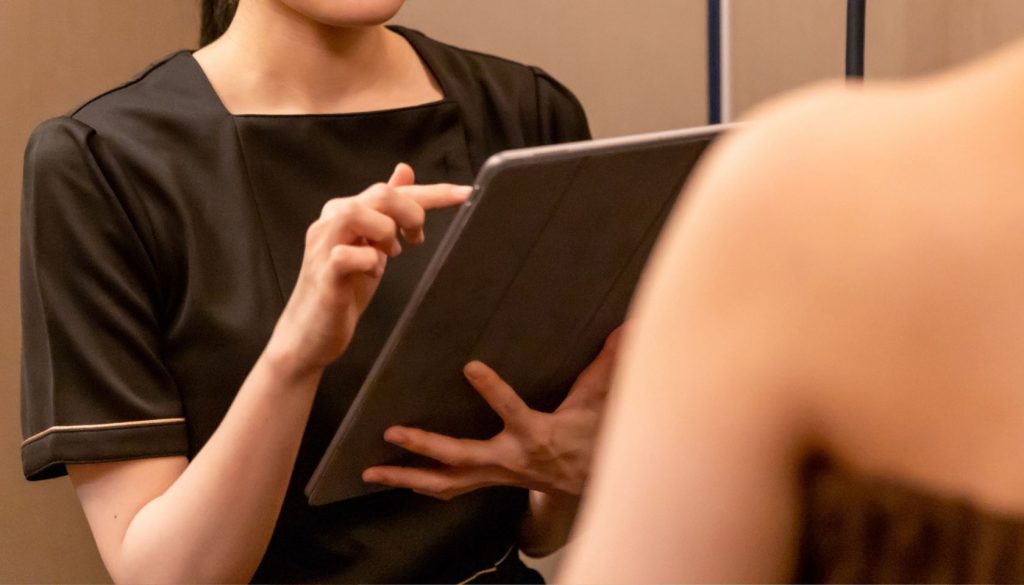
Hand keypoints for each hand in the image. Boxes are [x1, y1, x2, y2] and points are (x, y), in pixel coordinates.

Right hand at [268, 163, 469, 374]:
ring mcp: (323, 246)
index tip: (465, 193)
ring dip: (386, 233)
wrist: (310, 333)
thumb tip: (404, 171)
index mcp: (344, 211)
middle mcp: (330, 222)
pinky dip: (369, 262)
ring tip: (388, 256)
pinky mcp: (323, 274)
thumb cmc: (342, 288)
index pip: (392, 191)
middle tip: (416, 239)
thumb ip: (388, 210)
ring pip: (358, 214)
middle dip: (412, 213)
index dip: (433, 192)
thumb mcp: (374, 244)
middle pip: (379, 194)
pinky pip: (348, 256)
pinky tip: (372, 273)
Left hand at [363, 326, 625, 499]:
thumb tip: (627, 328)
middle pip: (462, 457)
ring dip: (407, 477)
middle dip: (426, 446)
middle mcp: (509, 459)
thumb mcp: (598, 399)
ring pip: (445, 483)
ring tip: (371, 470)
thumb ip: (607, 363)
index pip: (512, 411)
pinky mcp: (486, 480)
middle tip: (392, 433)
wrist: (588, 481)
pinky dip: (419, 484)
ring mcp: (494, 474)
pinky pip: (447, 488)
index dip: (492, 391)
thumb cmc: (589, 435)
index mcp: (536, 434)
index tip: (470, 367)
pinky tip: (391, 478)